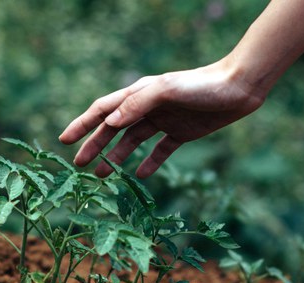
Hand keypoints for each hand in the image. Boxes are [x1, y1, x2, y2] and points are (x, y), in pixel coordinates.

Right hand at [59, 60, 265, 177]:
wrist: (239, 88)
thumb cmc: (201, 86)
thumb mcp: (166, 90)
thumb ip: (136, 104)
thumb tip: (108, 123)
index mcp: (138, 94)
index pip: (102, 110)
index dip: (82, 124)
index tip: (64, 140)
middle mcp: (146, 108)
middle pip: (112, 129)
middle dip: (94, 145)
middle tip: (79, 164)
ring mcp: (162, 121)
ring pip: (132, 141)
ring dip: (116, 157)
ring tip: (102, 175)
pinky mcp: (180, 133)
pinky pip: (160, 150)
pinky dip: (149, 162)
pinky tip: (140, 174)